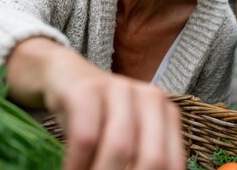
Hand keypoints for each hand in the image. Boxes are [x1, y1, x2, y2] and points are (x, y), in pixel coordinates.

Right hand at [7, 37, 184, 169]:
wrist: (65, 76)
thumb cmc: (100, 115)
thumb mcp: (128, 135)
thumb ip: (141, 160)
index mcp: (166, 112)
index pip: (171, 163)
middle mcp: (149, 97)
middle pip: (152, 158)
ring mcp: (119, 89)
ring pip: (120, 146)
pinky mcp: (87, 89)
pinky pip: (86, 136)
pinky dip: (76, 165)